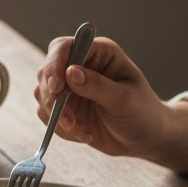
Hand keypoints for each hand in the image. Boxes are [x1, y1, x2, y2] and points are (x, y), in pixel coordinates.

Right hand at [33, 35, 167, 157]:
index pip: (63, 48)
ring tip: (82, 130)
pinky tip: (84, 133)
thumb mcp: (125, 100)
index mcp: (98, 53)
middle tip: (70, 121)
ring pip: (42, 94)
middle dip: (53, 99)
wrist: (145, 138)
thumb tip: (70, 72)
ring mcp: (69, 87)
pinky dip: (60, 127)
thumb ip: (98, 85)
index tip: (56, 89)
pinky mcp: (64, 106)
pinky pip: (47, 114)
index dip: (54, 65)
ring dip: (57, 116)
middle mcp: (80, 65)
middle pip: (47, 72)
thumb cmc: (143, 113)